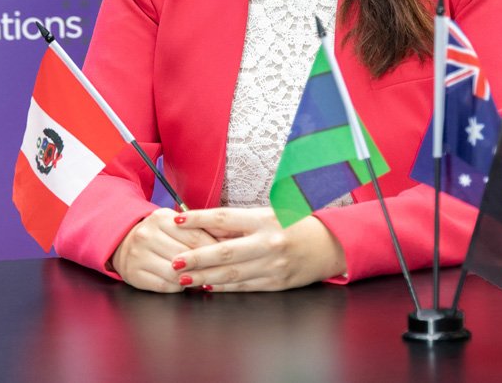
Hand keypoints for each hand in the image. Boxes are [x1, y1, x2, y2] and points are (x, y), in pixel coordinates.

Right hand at [111, 208, 220, 292]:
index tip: (226, 256)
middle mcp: (147, 235)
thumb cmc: (157, 234)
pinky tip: (181, 282)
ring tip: (197, 275)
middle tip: (216, 270)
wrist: (122, 242)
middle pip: (187, 256)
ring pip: (176, 273)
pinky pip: (165, 286)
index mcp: (160, 218)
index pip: (196, 236)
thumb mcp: (173, 224)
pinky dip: (177, 286)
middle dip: (204, 265)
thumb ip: (195, 230)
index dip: (214, 249)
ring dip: (191, 278)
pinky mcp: (134, 274)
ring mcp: (138, 255)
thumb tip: (224, 243)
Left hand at [168, 207, 345, 291]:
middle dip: (197, 258)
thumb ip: (237, 222)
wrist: (328, 245)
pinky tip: (207, 286)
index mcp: (263, 219)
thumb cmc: (293, 223)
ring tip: (183, 278)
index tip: (177, 219)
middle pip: (225, 252)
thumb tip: (203, 226)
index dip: (198, 219)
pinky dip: (224, 287)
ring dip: (205, 277)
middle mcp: (267, 243)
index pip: (224, 217)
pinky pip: (245, 286)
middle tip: (174, 262)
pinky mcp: (276, 284)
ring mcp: (273, 266)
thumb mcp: (266, 214)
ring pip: (232, 274)